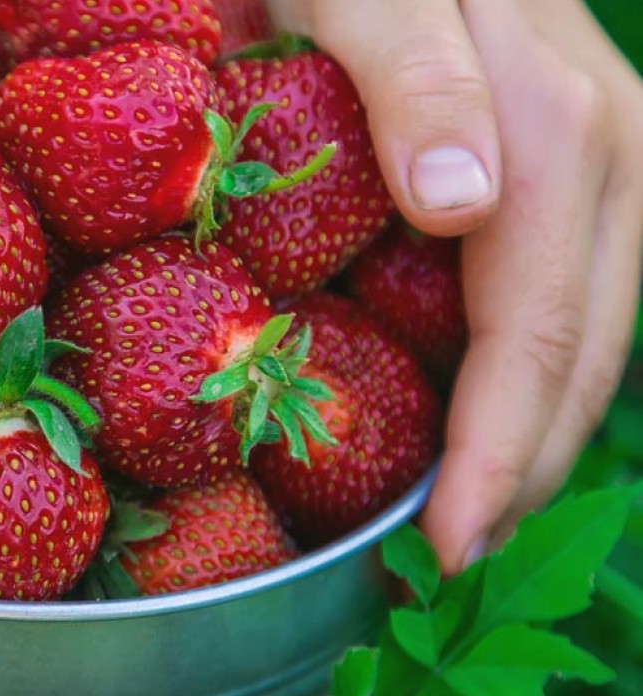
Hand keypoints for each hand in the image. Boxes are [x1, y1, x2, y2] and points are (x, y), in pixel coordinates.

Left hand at [268, 0, 642, 571]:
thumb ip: (417, 84)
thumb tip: (464, 210)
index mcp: (559, 130)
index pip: (540, 330)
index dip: (498, 451)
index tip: (444, 543)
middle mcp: (606, 156)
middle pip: (586, 352)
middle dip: (523, 468)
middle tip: (444, 558)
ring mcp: (596, 163)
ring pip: (590, 332)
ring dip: (534, 434)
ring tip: (468, 514)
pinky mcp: (563, 167)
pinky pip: (562, 291)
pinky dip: (525, 372)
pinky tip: (477, 414)